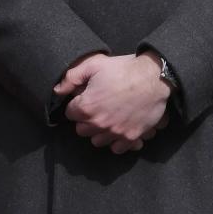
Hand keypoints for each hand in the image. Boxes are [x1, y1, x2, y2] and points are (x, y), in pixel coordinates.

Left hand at [54, 52, 170, 155]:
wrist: (154, 77)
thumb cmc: (124, 69)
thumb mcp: (94, 64)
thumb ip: (71, 77)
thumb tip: (58, 90)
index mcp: (86, 107)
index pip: (70, 114)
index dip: (77, 104)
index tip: (86, 98)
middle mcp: (99, 124)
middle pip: (82, 130)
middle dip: (86, 120)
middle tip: (97, 108)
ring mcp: (115, 132)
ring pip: (97, 141)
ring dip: (99, 132)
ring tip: (108, 119)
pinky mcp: (130, 137)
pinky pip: (117, 148)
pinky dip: (117, 141)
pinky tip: (119, 129)